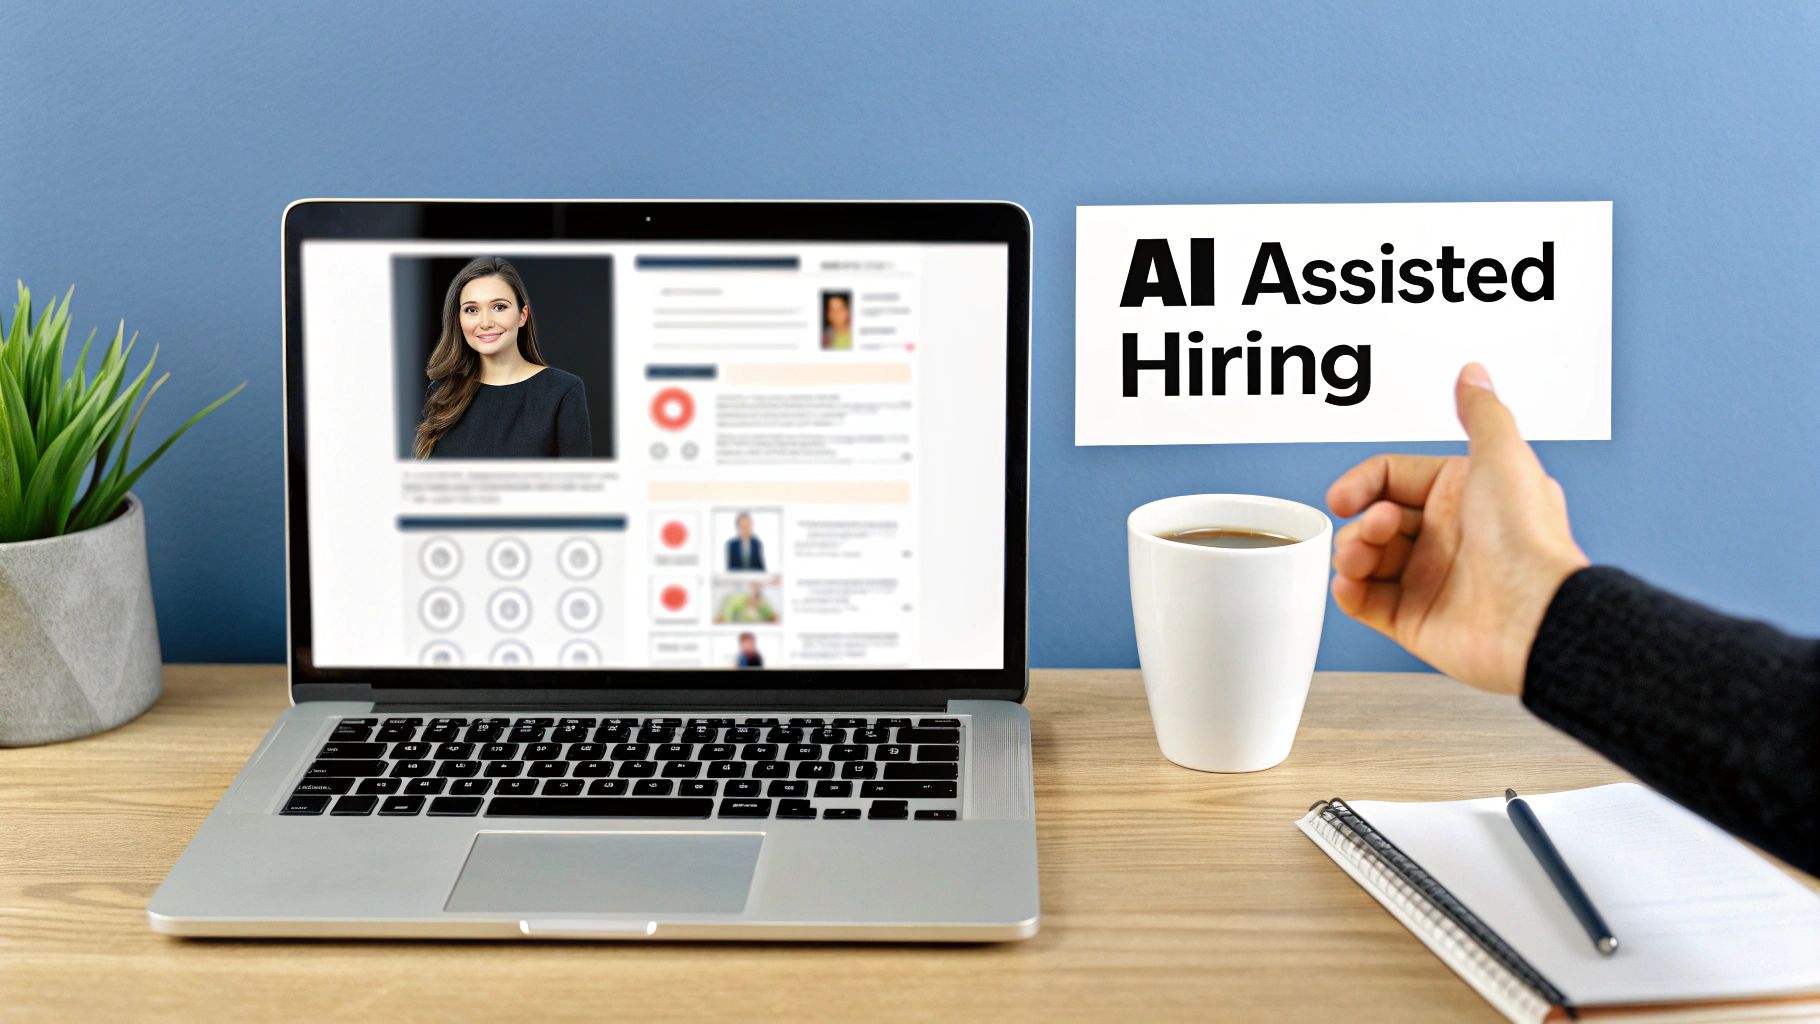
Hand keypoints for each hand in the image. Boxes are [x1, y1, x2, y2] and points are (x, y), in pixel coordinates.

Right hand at [1325, 364, 1589, 695]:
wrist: (1535, 617)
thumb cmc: (1526, 540)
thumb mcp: (1503, 457)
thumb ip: (1481, 411)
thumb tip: (1473, 374)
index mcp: (1462, 496)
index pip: (1391, 477)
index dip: (1363, 483)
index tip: (1345, 496)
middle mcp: (1444, 536)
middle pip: (1373, 517)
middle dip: (1362, 522)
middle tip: (1383, 528)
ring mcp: (1428, 579)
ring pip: (1363, 557)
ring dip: (1351, 553)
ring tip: (1363, 559)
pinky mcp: (1414, 619)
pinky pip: (1362, 601)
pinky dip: (1348, 591)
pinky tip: (1352, 583)